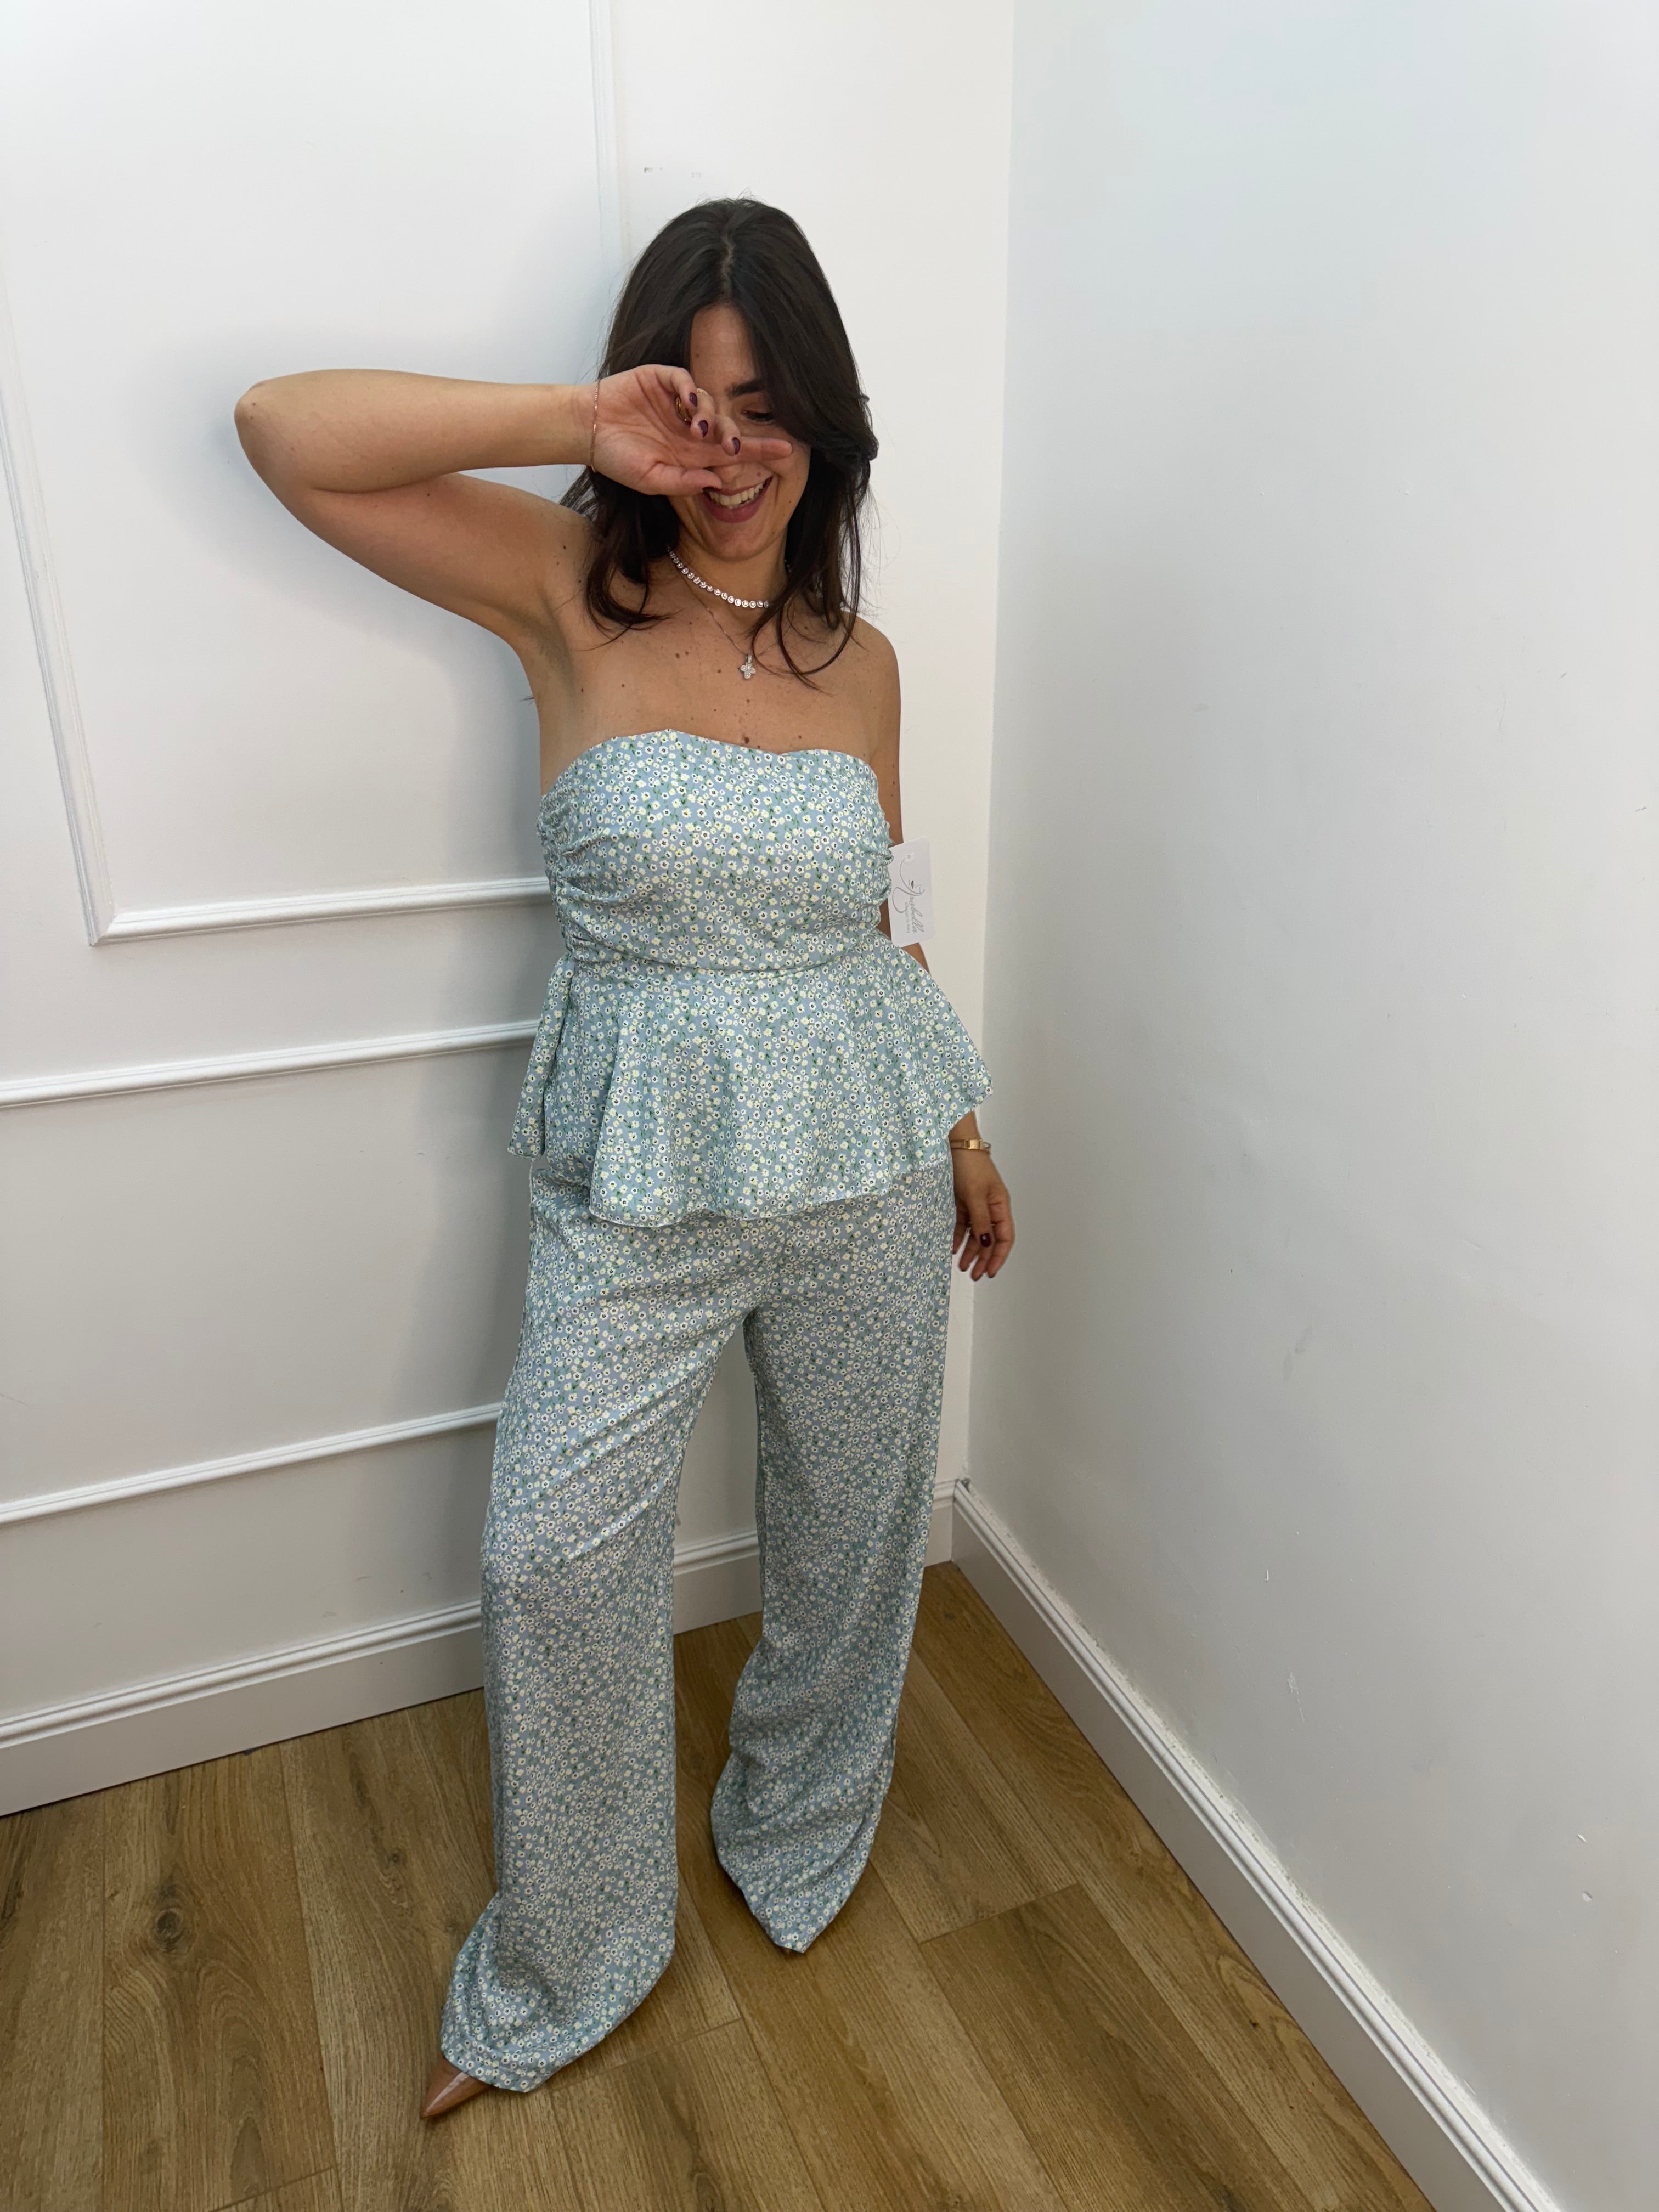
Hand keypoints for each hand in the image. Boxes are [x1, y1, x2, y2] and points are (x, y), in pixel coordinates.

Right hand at [589, 366, 794, 496]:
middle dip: (737, 436)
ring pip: (712, 404)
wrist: (586, 431)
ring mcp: (678, 403)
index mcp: (692, 454)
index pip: (733, 452)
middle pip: (728, 428)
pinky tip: (690, 403)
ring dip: (711, 417)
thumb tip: (718, 481)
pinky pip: (686, 381)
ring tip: (697, 430)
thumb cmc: (617, 459)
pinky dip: (691, 390)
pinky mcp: (662, 380)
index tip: (787, 451)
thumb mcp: (651, 480)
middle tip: (732, 446)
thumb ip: (684, 482)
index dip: (759, 450)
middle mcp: (690, 428)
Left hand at [952, 1150, 1013, 1279]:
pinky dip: (959, 1237)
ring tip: (963, 1267)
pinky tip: (954, 1248)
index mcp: (1000, 1205)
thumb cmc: (969, 1165)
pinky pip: (963, 1225)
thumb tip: (988, 1243)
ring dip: (971, 1251)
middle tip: (975, 1275)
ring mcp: (976, 1205)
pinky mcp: (962, 1201)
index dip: (999, 1256)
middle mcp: (991, 1207)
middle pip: (990, 1239)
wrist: (953, 1144)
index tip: (991, 1272)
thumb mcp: (975, 1195)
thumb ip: (981, 1221)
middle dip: (984, 1259)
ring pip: (976, 1234)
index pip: (1005, 1237)